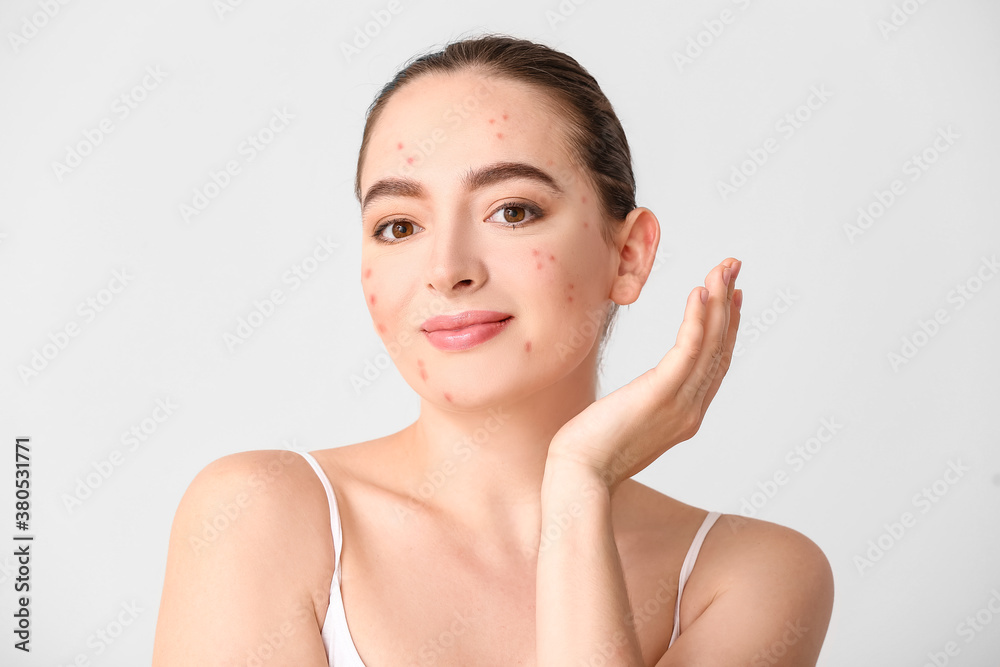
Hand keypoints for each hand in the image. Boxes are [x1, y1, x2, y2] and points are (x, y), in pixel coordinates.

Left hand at [547, 258, 741, 491]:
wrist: (578, 476)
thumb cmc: (590, 451)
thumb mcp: (626, 423)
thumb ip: (641, 406)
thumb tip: (635, 396)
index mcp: (685, 415)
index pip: (714, 364)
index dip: (725, 328)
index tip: (730, 298)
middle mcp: (691, 409)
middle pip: (719, 348)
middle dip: (728, 305)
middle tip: (734, 269)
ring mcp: (680, 404)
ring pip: (710, 344)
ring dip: (719, 302)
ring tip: (724, 269)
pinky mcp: (660, 395)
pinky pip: (687, 350)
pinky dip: (697, 320)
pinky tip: (699, 293)